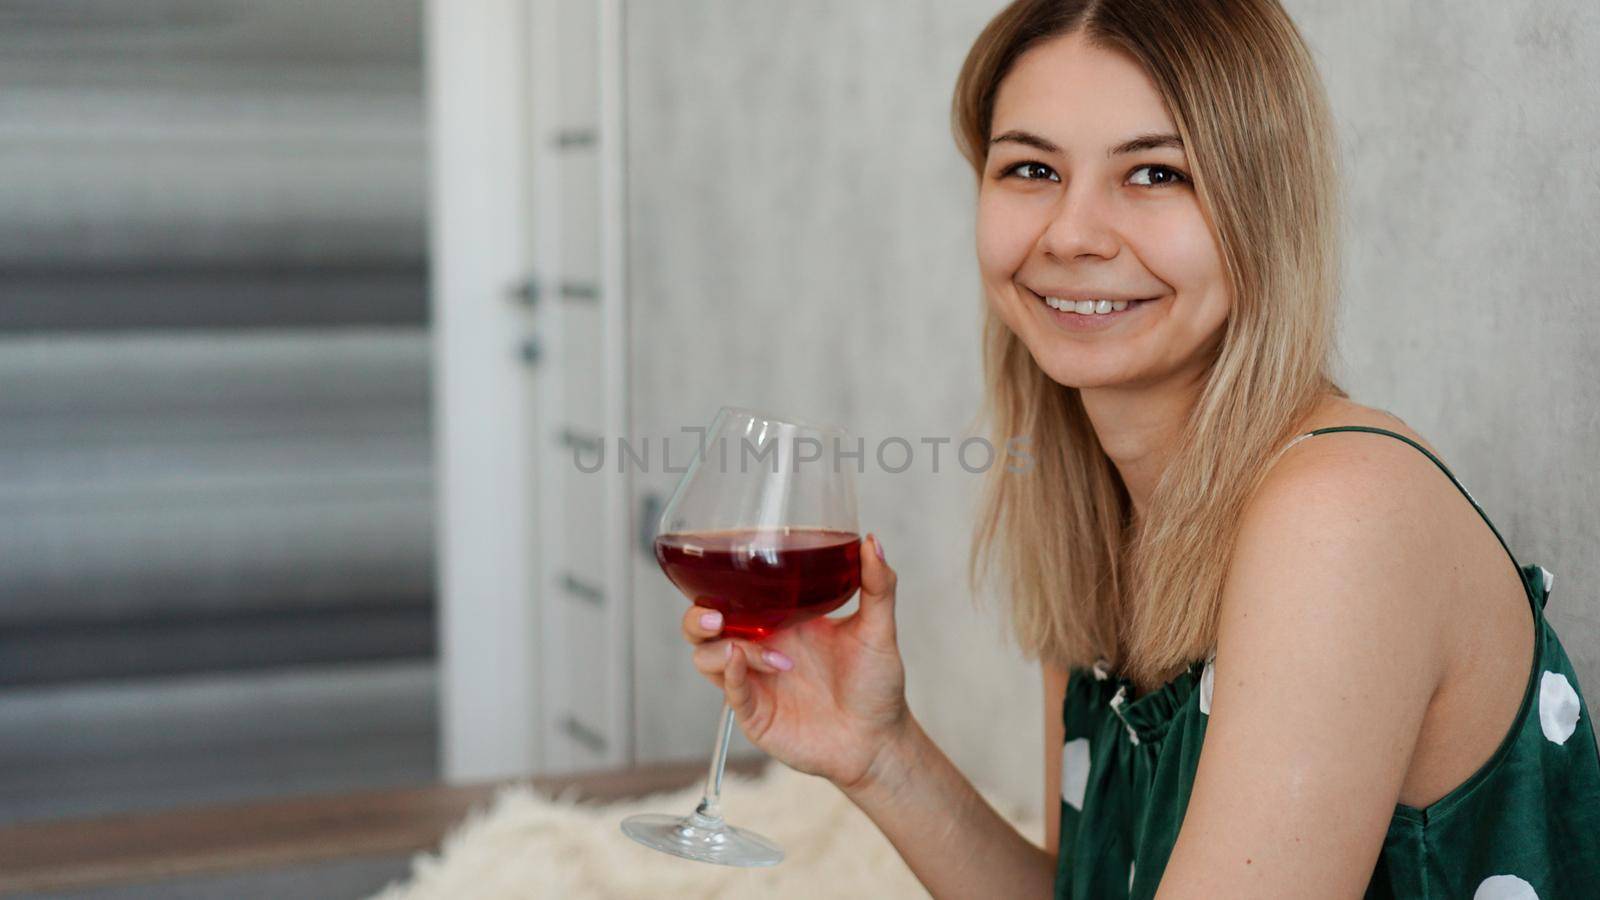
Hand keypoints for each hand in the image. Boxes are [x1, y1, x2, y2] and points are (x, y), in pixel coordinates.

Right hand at [679, 532, 909, 791]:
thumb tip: (873, 541)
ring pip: (706, 657)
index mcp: (782, 620)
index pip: (736, 596)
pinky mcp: (755, 713)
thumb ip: (877, 586)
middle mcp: (761, 647)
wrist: (879, 740)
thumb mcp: (878, 629)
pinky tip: (740, 663)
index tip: (724, 569)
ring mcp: (754, 681)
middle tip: (715, 616)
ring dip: (724, 648)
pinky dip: (728, 675)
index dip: (719, 583)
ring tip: (761, 652)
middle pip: (705, 626)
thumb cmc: (876, 686)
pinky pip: (729, 691)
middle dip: (698, 617)